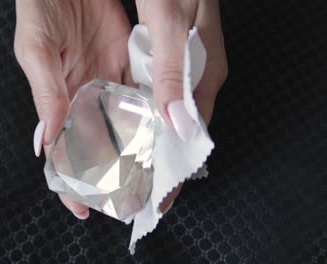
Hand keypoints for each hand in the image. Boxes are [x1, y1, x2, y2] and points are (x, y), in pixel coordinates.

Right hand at [14, 0, 131, 218]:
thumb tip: (46, 141)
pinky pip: (141, 92)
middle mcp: (83, 97)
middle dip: (112, 172)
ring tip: (152, 174)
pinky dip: (152, 111)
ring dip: (137, 147)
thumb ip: (45, 92)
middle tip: (130, 198)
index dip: (69, 181)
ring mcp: (106, 81)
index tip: (84, 209)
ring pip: (124, 122)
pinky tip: (164, 129)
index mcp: (58, 101)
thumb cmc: (40, 9)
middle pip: (98, 144)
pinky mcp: (126, 62)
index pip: (62, 150)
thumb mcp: (37, 50)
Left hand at [136, 0, 227, 211]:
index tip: (159, 196)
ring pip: (164, 112)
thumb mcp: (170, 24)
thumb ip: (172, 73)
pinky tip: (121, 121)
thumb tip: (179, 125)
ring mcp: (182, 66)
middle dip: (157, 158)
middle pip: (177, 127)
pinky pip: (154, 92)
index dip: (174, 165)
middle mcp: (197, 75)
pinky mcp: (167, 56)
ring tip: (123, 164)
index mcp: (206, 73)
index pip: (191, 133)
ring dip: (146, 136)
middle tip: (134, 187)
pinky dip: (139, 110)